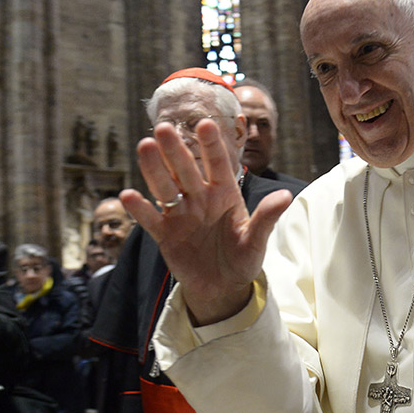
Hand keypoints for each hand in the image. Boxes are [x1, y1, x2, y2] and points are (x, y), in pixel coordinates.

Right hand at [121, 121, 291, 324]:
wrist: (224, 287)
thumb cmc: (243, 258)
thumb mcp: (257, 240)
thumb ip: (267, 217)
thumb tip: (286, 196)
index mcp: (224, 194)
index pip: (218, 164)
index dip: (211, 146)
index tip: (206, 124)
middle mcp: (200, 198)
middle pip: (185, 170)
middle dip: (176, 149)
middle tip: (165, 127)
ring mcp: (180, 215)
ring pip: (165, 187)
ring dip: (154, 168)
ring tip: (145, 146)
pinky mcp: (165, 234)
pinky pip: (150, 220)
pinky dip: (139, 210)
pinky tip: (127, 195)